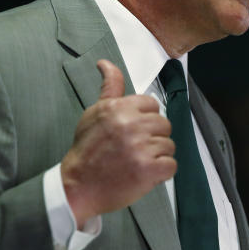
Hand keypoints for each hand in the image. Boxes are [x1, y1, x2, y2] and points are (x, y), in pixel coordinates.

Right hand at [60, 59, 175, 225]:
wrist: (78, 186)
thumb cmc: (88, 150)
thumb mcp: (95, 113)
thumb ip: (109, 88)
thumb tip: (105, 63)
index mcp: (119, 108)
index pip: (152, 105)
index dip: (145, 120)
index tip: (131, 131)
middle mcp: (131, 125)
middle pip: (164, 125)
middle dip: (152, 138)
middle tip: (132, 149)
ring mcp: (141, 147)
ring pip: (169, 145)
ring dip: (156, 156)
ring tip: (135, 162)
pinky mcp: (149, 169)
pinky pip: (171, 165)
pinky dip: (160, 173)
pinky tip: (142, 173)